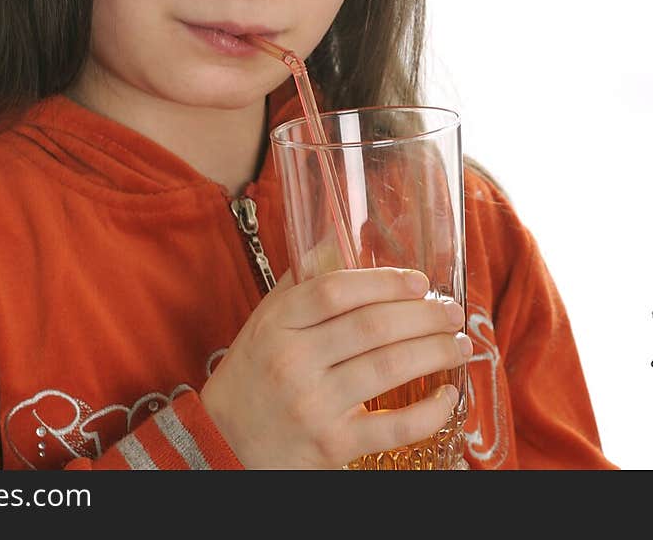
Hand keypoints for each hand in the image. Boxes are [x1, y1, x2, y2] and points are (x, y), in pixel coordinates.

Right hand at [199, 266, 469, 469]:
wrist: (226, 442)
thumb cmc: (253, 374)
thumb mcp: (265, 321)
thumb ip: (300, 283)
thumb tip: (335, 238)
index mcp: (278, 324)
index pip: (336, 290)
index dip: (384, 281)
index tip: (419, 280)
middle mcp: (293, 361)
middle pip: (372, 326)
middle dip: (424, 314)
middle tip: (452, 311)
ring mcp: (313, 405)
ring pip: (388, 368)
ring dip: (434, 351)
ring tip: (458, 344)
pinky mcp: (332, 446)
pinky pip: (393, 427)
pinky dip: (429, 411)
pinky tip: (447, 395)